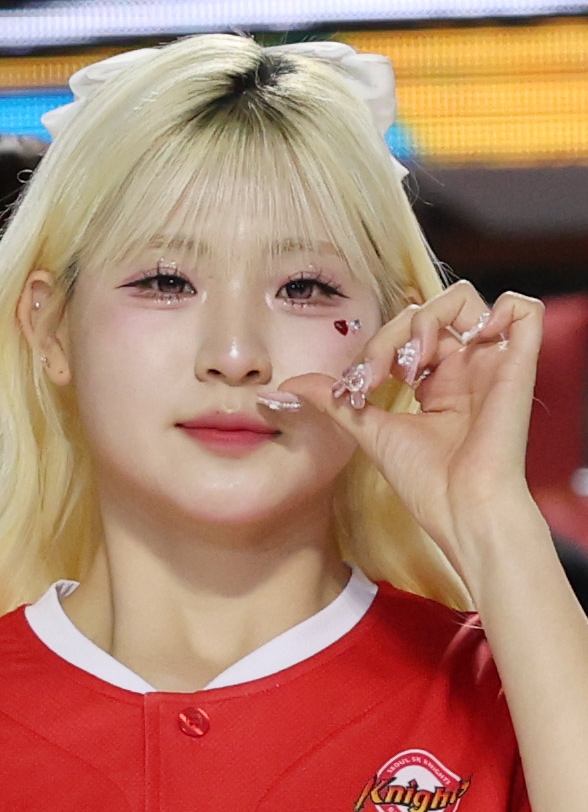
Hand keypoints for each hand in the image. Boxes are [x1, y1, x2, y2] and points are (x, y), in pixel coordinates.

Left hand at [280, 281, 544, 571]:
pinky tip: (470, 337)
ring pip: (463, 300)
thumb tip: (287, 385)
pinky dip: (502, 305)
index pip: (403, 334)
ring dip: (429, 318)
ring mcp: (491, 364)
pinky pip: (524, 309)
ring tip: (417, 361)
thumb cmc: (425, 482)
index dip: (374, 349)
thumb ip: (335, 402)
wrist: (461, 510)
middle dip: (391, 336)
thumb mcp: (370, 432)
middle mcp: (465, 368)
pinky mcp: (518, 365)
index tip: (357, 387)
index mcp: (437, 382)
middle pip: (425, 312)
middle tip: (378, 375)